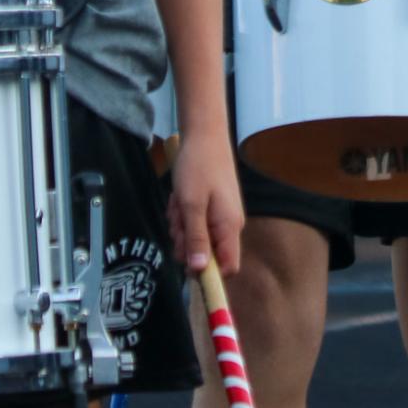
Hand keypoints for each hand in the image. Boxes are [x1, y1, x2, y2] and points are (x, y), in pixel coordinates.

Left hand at [166, 128, 243, 278]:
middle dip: (186, 241)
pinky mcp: (212, 207)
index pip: (227, 268)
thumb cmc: (198, 167)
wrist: (204, 134)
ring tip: (178, 203)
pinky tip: (180, 198)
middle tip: (178, 219)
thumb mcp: (192, 204)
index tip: (186, 264)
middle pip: (205, 254)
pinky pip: (194, 223)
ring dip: (181, 225)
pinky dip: (183, 214)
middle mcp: (228, 225)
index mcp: (229, 227)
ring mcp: (220, 216)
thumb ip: (196, 238)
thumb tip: (198, 271)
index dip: (208, 273)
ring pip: (196, 238)